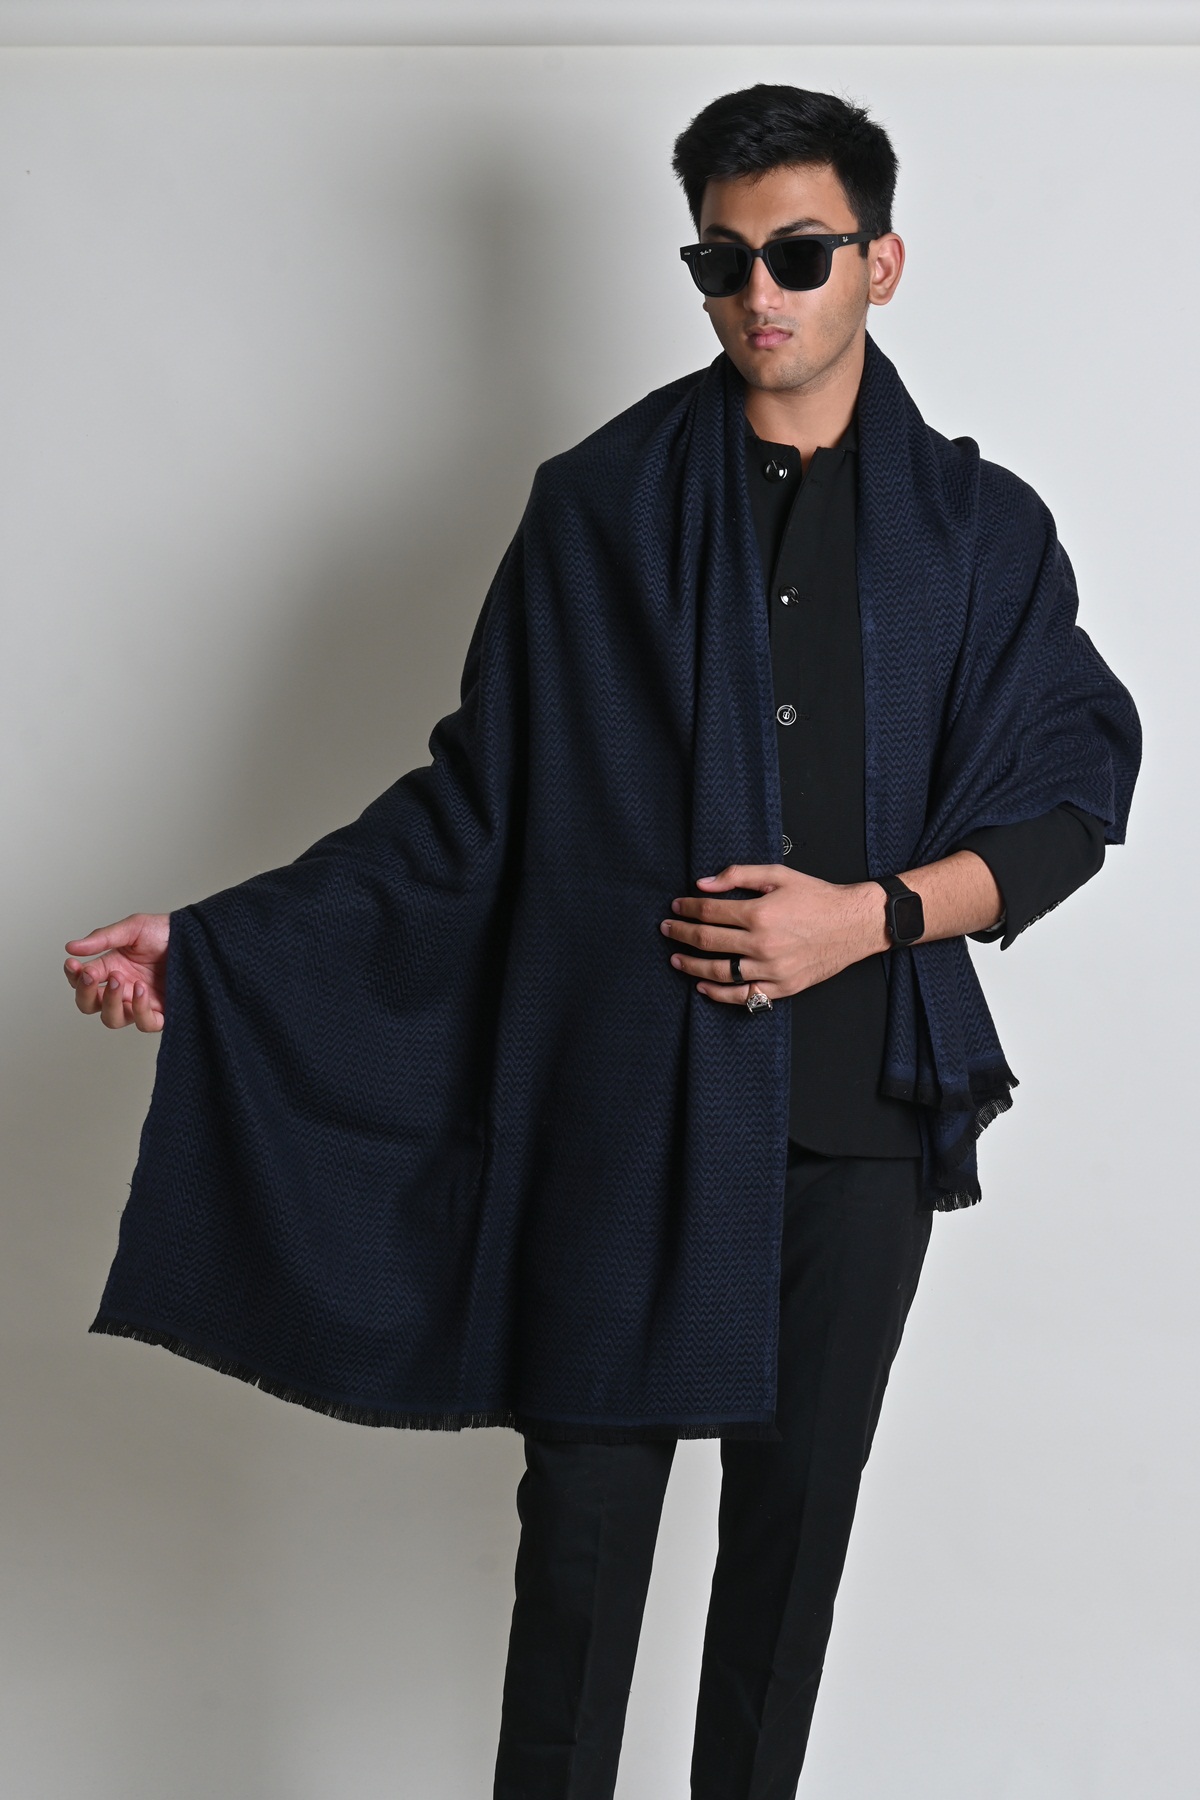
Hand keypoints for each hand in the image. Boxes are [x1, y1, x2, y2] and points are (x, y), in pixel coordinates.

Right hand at [63, 912, 170, 1031]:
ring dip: (109, 1002)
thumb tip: (71, 948)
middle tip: (90, 975)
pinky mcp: (163, 1012)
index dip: (73, 976)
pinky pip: (145, 1023)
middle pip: (90, 1005)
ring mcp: (142, 1002)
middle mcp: (124, 988)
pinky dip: (140, 1010)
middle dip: (85, 993)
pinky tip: (142, 990)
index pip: (82, 981)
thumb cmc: (167, 931)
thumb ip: (103, 939)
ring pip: (112, 1019)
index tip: (73, 963)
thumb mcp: (133, 928)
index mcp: (112, 967)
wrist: (200, 936)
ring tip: (120, 979)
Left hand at [660, 864, 883, 1005]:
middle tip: (667, 929)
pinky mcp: (782, 987)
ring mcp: (771, 969)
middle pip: (707, 941)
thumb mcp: (779, 875)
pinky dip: (718, 993)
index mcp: (760, 914)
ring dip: (691, 965)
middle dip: (681, 933)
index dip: (687, 908)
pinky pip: (743, 996)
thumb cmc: (817, 898)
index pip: (710, 911)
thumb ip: (739, 875)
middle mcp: (762, 944)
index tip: (676, 907)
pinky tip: (702, 985)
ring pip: (719, 971)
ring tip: (676, 958)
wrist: (853, 925)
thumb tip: (703, 884)